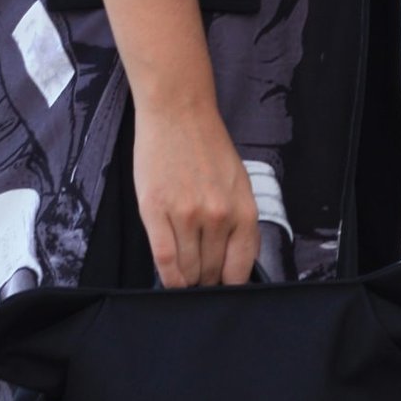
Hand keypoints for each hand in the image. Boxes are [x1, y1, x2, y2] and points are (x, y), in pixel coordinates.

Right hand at [133, 98, 259, 288]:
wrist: (178, 113)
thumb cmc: (207, 146)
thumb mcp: (238, 184)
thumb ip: (238, 222)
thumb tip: (230, 261)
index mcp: (243, 210)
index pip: (240, 268)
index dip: (229, 285)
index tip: (221, 288)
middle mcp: (218, 216)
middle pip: (212, 271)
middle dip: (206, 282)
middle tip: (200, 283)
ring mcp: (186, 215)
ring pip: (188, 269)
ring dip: (186, 280)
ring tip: (184, 280)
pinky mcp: (156, 211)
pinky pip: (164, 259)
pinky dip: (168, 276)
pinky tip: (170, 279)